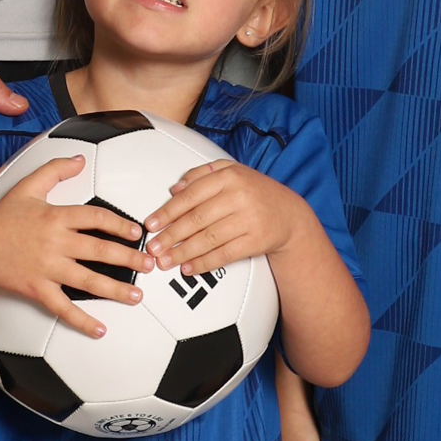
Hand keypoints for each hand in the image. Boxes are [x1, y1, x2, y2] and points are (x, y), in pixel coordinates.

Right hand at [0, 156, 145, 339]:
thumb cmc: (1, 218)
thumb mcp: (27, 187)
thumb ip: (55, 170)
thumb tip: (80, 159)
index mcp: (55, 217)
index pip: (96, 218)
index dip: (120, 225)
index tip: (136, 232)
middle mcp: (55, 243)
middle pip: (99, 250)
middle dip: (129, 259)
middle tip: (149, 265)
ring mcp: (47, 268)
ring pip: (88, 281)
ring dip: (115, 290)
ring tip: (136, 296)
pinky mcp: (37, 289)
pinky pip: (63, 308)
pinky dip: (82, 321)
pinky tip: (100, 330)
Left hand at [146, 161, 307, 275]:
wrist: (289, 214)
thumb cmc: (254, 192)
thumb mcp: (231, 172)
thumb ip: (200, 175)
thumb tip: (174, 189)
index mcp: (229, 176)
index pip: (190, 195)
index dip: (167, 211)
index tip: (151, 224)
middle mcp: (239, 196)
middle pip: (197, 219)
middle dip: (170, 235)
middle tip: (152, 248)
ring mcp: (249, 219)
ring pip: (208, 238)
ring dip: (183, 252)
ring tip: (165, 261)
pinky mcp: (256, 240)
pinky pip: (225, 254)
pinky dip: (204, 263)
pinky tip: (189, 268)